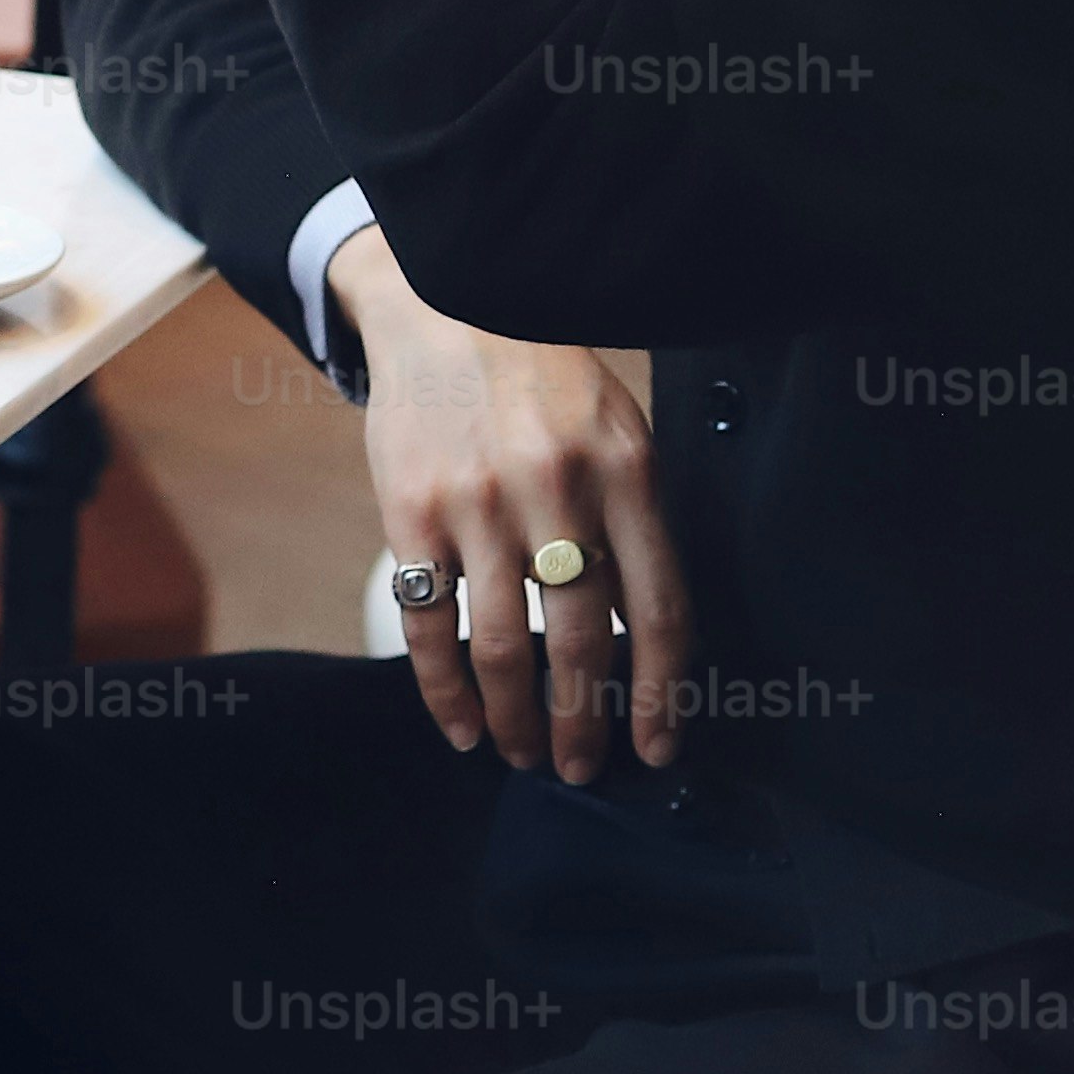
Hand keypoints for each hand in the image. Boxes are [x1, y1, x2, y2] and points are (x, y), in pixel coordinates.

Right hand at [335, 229, 689, 777]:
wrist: (447, 305)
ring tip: (521, 754)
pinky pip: (429, 622)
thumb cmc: (545, 381)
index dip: (661, 692)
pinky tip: (460, 725)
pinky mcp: (412, 511)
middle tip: (580, 768)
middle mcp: (556, 492)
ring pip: (501, 645)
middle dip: (582, 723)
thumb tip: (644, 639)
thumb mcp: (617, 432)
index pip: (659, 609)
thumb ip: (633, 524)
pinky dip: (443, 688)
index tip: (658, 747)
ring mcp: (479, 504)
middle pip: (578, 641)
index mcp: (626, 473)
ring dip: (514, 718)